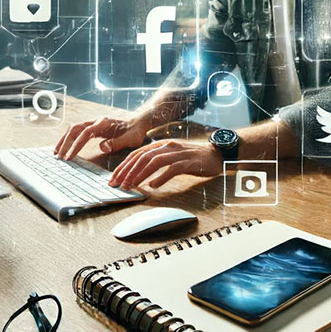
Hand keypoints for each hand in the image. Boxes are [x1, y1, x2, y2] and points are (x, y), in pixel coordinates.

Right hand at [53, 115, 146, 159]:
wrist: (138, 123)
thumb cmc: (135, 132)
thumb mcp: (131, 139)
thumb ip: (117, 143)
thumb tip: (102, 147)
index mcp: (104, 123)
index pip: (85, 133)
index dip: (76, 145)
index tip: (69, 156)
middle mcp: (96, 121)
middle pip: (75, 129)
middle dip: (66, 142)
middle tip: (59, 156)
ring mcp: (94, 123)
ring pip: (74, 129)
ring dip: (65, 140)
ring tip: (56, 152)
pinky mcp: (93, 127)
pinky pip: (78, 132)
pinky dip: (69, 139)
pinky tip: (65, 147)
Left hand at [108, 138, 222, 190]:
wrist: (216, 155)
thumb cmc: (193, 158)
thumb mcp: (171, 155)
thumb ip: (157, 160)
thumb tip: (139, 173)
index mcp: (161, 145)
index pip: (137, 154)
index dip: (123, 166)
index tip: (114, 178)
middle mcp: (167, 146)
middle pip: (142, 157)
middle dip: (127, 172)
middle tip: (118, 185)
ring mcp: (178, 153)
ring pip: (154, 162)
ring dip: (140, 175)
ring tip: (131, 186)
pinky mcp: (188, 162)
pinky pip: (172, 169)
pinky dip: (161, 177)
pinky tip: (153, 185)